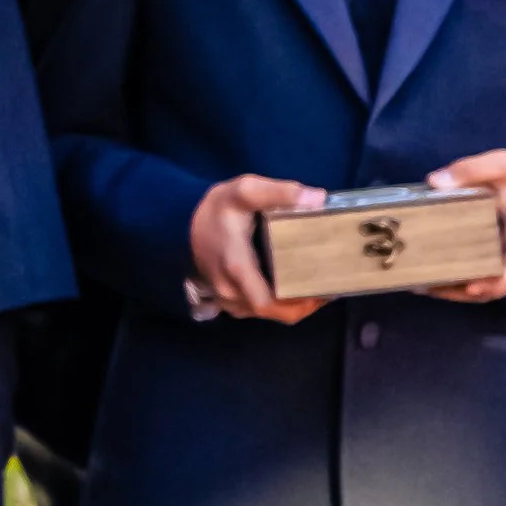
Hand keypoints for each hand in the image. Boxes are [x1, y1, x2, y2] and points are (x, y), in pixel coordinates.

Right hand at [189, 176, 329, 323]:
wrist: (178, 221)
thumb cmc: (215, 209)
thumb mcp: (245, 191)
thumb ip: (279, 193)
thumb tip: (318, 198)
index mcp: (237, 268)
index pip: (269, 303)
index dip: (299, 304)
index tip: (324, 292)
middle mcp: (231, 291)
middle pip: (274, 312)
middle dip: (303, 306)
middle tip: (327, 287)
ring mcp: (227, 299)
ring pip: (266, 314)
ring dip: (291, 306)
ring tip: (315, 286)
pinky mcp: (227, 299)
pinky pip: (256, 310)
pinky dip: (277, 304)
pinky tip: (292, 287)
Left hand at [423, 151, 505, 302]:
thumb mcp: (501, 165)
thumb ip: (472, 168)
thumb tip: (436, 182)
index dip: (496, 281)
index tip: (471, 285)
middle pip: (500, 287)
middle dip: (467, 291)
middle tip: (434, 286)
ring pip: (487, 292)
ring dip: (457, 293)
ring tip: (425, 286)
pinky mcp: (498, 273)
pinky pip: (481, 288)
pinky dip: (457, 290)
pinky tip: (429, 285)